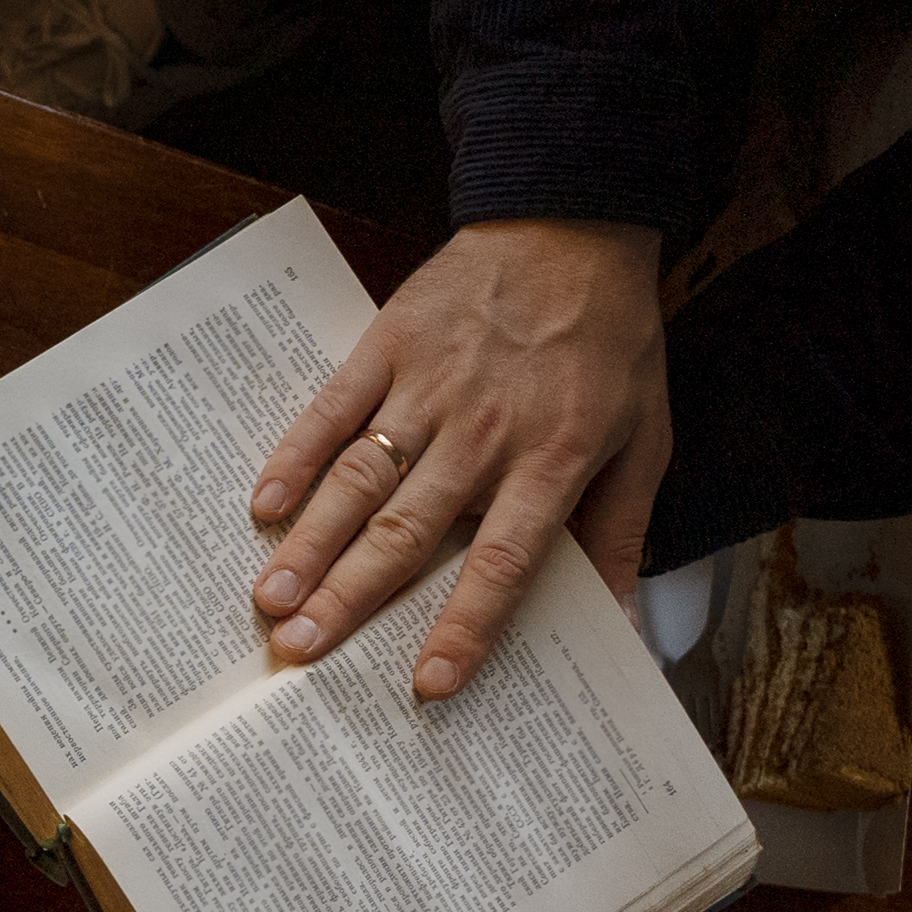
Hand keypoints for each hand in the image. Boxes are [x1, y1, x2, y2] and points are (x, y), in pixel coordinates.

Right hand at [247, 219, 672, 697]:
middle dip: (351, 597)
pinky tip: (265, 504)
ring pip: (361, 478)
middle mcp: (483, 432)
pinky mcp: (388, 345)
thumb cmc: (612, 341)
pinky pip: (333, 407)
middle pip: (408, 529)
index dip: (465, 624)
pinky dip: (296, 455)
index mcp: (551, 461)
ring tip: (270, 598)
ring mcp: (428, 386)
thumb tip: (624, 626)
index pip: (503, 561)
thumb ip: (622, 532)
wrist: (573, 227)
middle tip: (301, 653)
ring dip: (312, 542)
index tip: (428, 683)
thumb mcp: (645, 439)